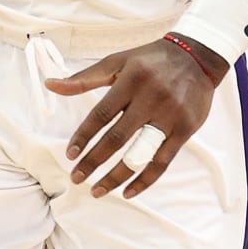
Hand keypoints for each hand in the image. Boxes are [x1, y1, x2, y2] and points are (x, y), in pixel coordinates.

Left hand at [46, 34, 224, 197]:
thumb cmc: (150, 60)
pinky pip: (162, 161)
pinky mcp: (185, 129)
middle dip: (94, 161)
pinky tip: (127, 192)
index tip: (70, 155)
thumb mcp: (117, 62)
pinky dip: (145, 180)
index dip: (84, 136)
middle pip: (117, 138)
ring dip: (116, 177)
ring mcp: (170, 116)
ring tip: (97, 191)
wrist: (197, 56)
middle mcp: (150, 99)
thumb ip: (84, 78)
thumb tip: (49, 84)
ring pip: (139, 154)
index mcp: (130, 81)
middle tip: (76, 179)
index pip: (102, 114)